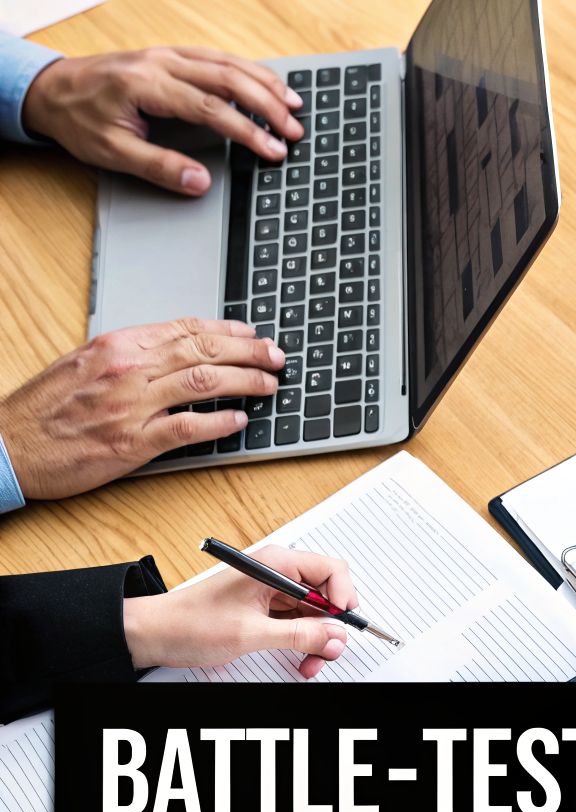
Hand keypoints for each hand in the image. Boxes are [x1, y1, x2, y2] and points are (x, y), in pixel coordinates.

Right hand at [0, 318, 282, 499]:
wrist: (7, 445)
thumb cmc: (43, 408)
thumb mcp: (84, 364)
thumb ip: (129, 355)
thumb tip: (175, 350)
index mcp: (118, 346)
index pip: (186, 329)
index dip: (227, 331)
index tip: (252, 335)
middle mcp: (128, 370)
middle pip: (205, 351)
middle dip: (249, 352)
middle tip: (276, 357)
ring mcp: (132, 406)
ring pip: (205, 383)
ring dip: (246, 382)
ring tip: (269, 385)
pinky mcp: (132, 443)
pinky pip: (188, 427)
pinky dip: (220, 422)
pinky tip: (239, 420)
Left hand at [21, 47, 302, 194]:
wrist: (53, 89)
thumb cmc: (80, 119)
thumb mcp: (112, 152)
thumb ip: (159, 168)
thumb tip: (201, 181)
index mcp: (147, 85)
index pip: (211, 107)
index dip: (248, 131)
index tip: (273, 150)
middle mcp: (161, 63)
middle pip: (229, 78)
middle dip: (268, 105)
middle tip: (295, 130)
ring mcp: (168, 55)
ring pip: (228, 62)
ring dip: (265, 83)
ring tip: (294, 105)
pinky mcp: (171, 55)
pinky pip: (218, 57)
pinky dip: (248, 70)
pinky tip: (267, 83)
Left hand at [122, 546, 357, 675]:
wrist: (154, 634)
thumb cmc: (189, 623)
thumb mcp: (251, 634)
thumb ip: (299, 635)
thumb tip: (335, 637)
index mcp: (274, 565)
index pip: (331, 570)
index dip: (344, 596)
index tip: (343, 623)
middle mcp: (277, 574)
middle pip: (327, 593)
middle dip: (331, 625)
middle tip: (326, 650)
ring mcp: (273, 592)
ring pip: (315, 613)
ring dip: (318, 638)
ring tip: (309, 661)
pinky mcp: (267, 609)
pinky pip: (299, 623)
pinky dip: (304, 642)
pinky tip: (299, 657)